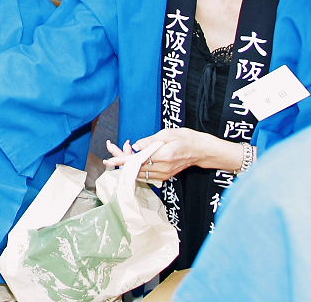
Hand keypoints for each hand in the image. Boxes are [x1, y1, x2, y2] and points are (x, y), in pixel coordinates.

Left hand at [104, 128, 242, 180]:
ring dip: (128, 163)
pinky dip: (136, 167)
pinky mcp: (164, 176)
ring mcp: (164, 174)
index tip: (109, 160)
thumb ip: (150, 141)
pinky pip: (145, 174)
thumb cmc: (185, 138)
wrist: (201, 150)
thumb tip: (135, 146)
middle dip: (121, 160)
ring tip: (123, 149)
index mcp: (163, 156)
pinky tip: (134, 156)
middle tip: (111, 149)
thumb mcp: (167, 134)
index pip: (137, 160)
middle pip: (135, 168)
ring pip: (139, 173)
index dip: (121, 160)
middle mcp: (162, 169)